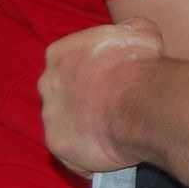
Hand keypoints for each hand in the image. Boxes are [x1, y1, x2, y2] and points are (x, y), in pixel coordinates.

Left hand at [40, 18, 165, 175]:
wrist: (140, 102)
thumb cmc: (140, 64)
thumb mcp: (140, 31)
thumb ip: (125, 31)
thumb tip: (128, 31)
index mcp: (60, 54)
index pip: (68, 62)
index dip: (90, 72)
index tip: (109, 79)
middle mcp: (47, 84)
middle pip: (63, 94)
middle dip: (82, 100)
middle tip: (112, 107)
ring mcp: (50, 116)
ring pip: (66, 124)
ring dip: (85, 129)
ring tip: (114, 132)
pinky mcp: (58, 145)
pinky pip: (72, 154)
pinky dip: (89, 156)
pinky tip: (111, 153)